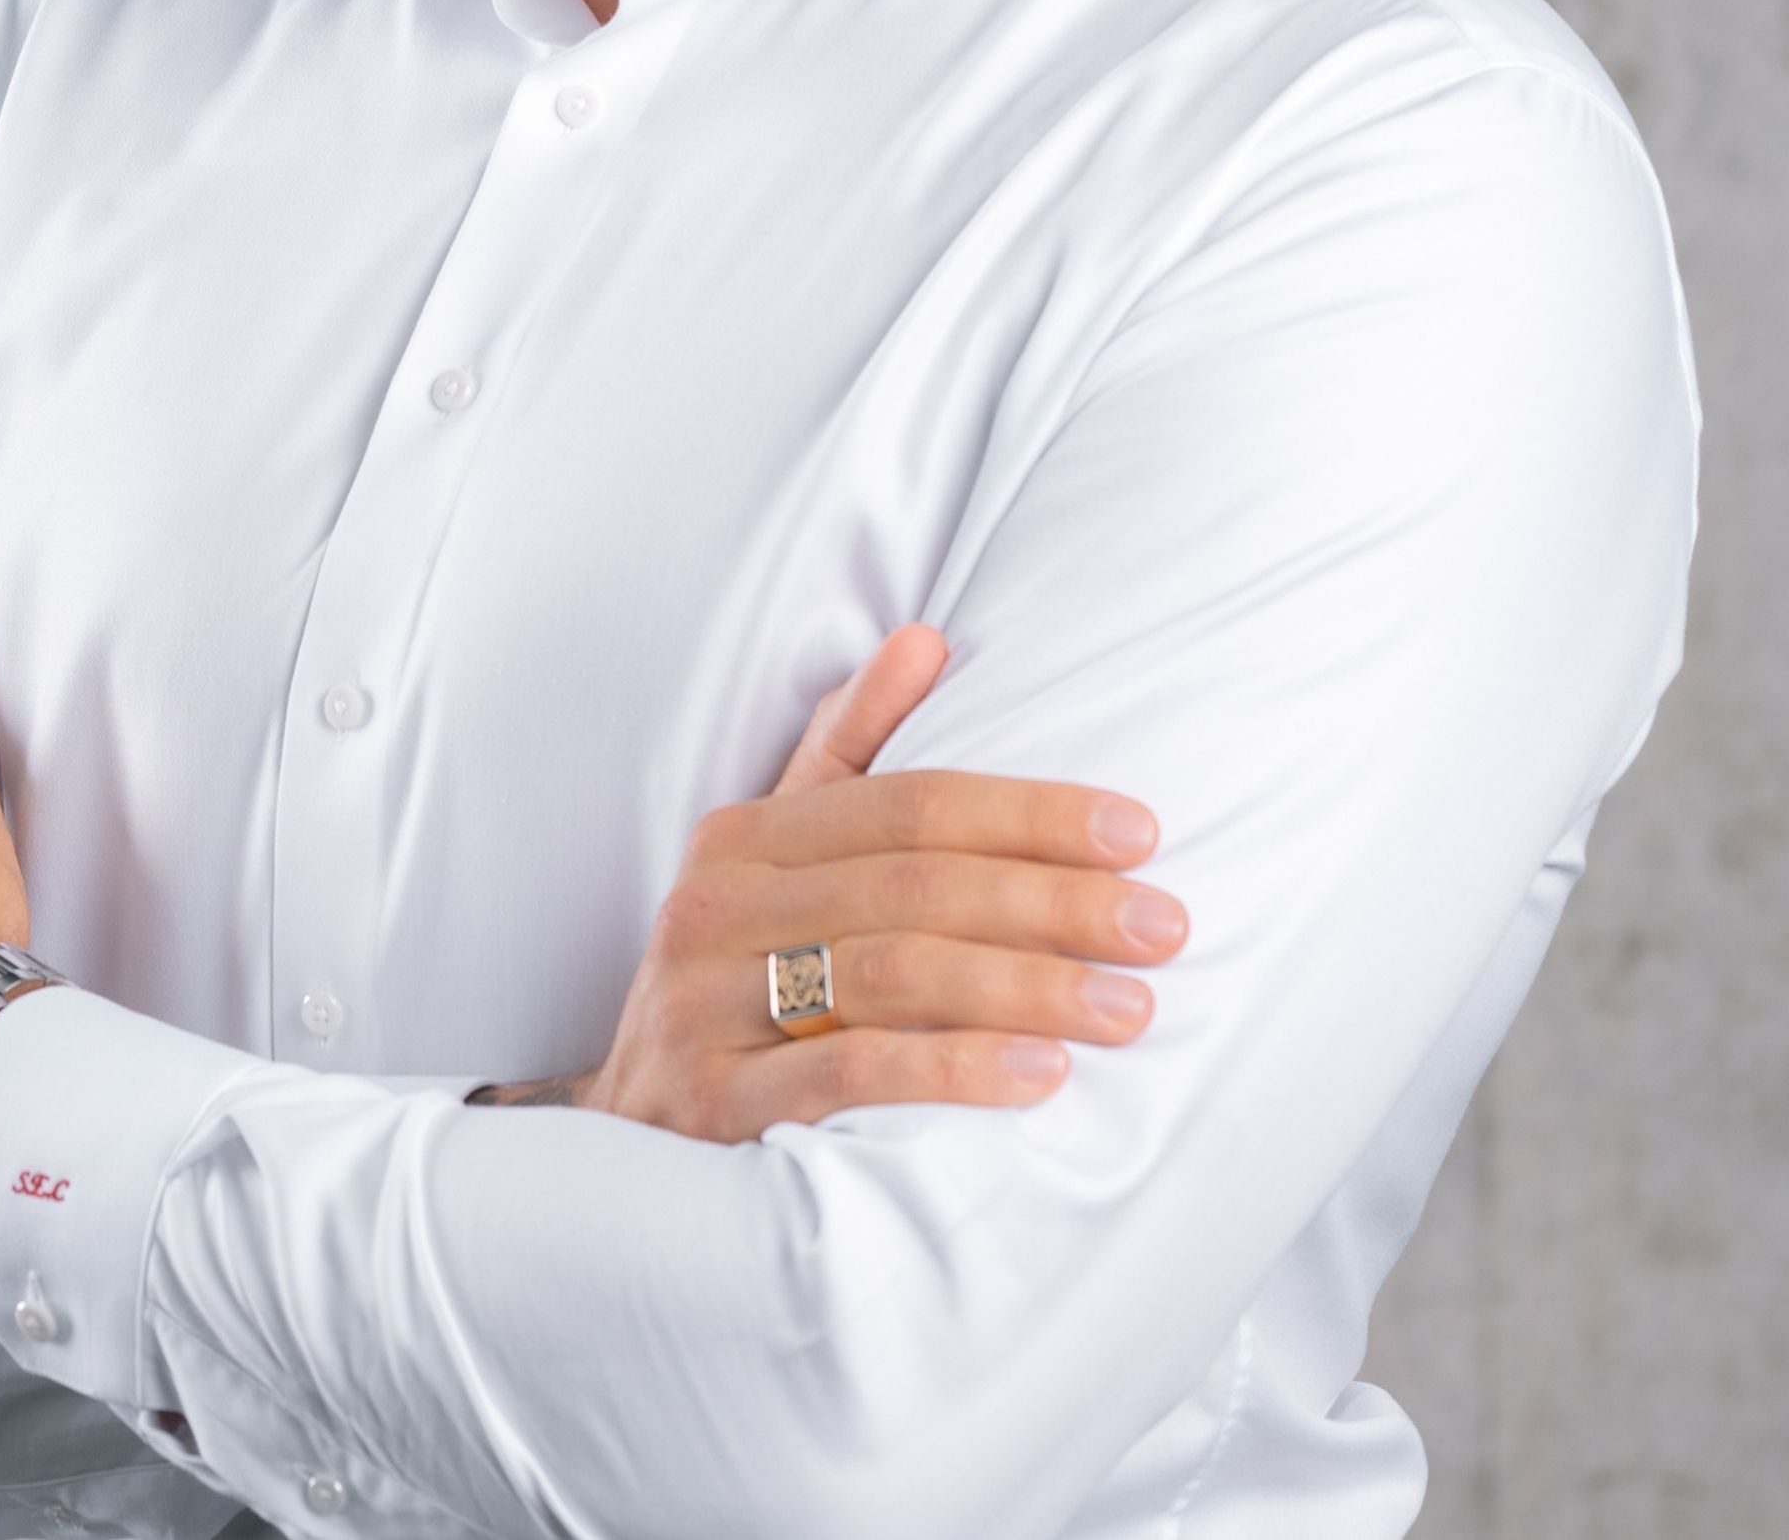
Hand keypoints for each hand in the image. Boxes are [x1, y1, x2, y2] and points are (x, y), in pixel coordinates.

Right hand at [486, 625, 1179, 1139]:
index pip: (911, 804)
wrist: (624, 1145)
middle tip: (1164, 928)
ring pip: (890, 975)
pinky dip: (952, 1069)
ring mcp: (703, 1009)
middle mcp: (714, 911)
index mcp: (743, 840)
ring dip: (1027, 988)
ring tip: (1129, 1007)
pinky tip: (1042, 1074)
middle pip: (915, 888)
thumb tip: (923, 642)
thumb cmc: (736, 990)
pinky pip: (848, 1075)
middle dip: (1055, 905)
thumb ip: (846, 756)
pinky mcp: (710, 1105)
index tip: (1142, 834)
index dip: (1031, 813)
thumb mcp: (774, 867)